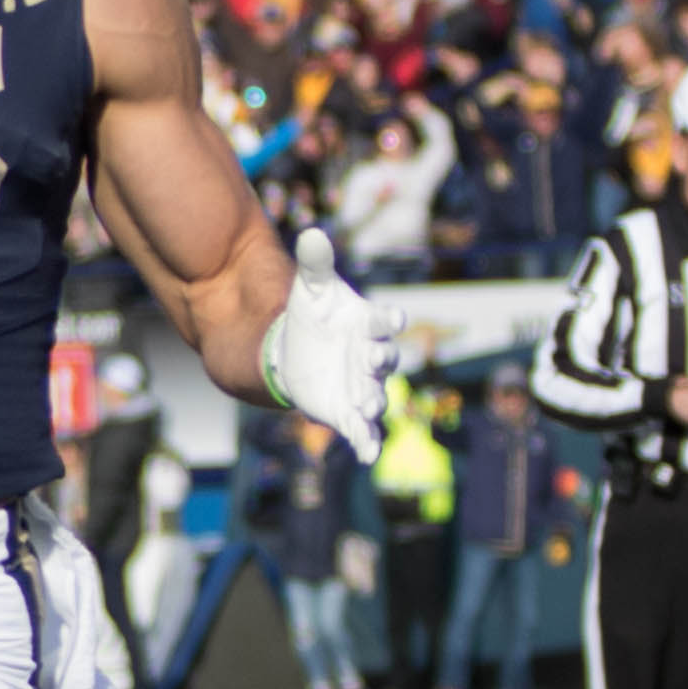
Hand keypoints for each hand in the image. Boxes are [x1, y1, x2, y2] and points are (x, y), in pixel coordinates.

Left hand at [260, 229, 389, 444]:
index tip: (394, 317)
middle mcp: (372, 357)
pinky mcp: (347, 412)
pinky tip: (367, 456)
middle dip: (380, 360)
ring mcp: (362, 385)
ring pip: (376, 395)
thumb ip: (315, 263)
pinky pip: (362, 430)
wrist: (293, 350)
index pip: (385, 320)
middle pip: (384, 359)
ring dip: (373, 400)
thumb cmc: (311, 317)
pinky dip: (367, 443)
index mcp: (368, 324)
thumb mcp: (310, 289)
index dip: (389, 319)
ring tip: (366, 404)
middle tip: (374, 360)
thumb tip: (311, 232)